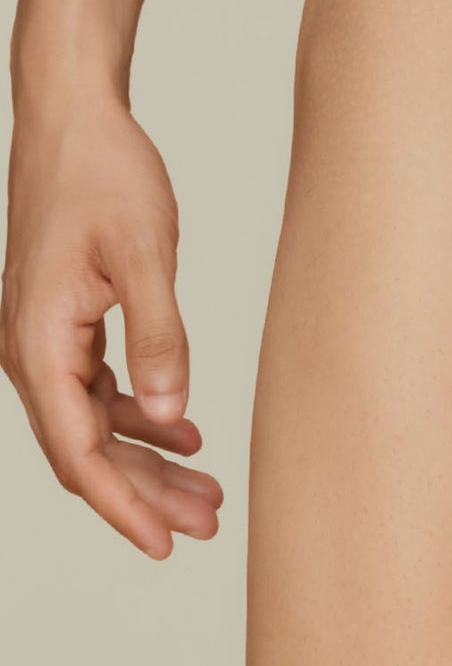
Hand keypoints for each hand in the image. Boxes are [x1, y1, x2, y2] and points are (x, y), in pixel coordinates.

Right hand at [1, 94, 223, 556]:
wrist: (74, 120)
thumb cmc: (104, 175)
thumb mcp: (144, 252)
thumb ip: (159, 334)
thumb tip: (176, 410)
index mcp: (40, 346)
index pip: (80, 452)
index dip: (123, 505)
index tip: (167, 545)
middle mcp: (31, 352)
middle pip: (87, 449)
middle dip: (144, 494)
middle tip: (207, 524)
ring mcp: (45, 338)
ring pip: (96, 423)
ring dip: (146, 459)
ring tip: (205, 491)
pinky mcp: (65, 320)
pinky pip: (99, 388)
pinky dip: (140, 413)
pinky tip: (183, 428)